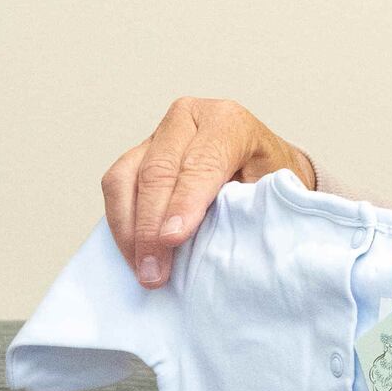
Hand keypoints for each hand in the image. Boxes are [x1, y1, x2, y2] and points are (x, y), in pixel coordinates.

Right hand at [100, 97, 319, 287]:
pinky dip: (120, 225)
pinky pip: (116, 187)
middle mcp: (187, 120)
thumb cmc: (270, 182)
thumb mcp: (275, 191)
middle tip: (154, 270)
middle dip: (151, 226)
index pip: (201, 163)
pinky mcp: (137, 156)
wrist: (261, 167)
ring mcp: (157, 136)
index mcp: (227, 122)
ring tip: (142, 270)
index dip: (185, 202)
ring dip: (128, 229)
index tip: (173, 238)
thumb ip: (249, 207)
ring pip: (124, 178)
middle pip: (157, 171)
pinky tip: (134, 255)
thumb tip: (216, 241)